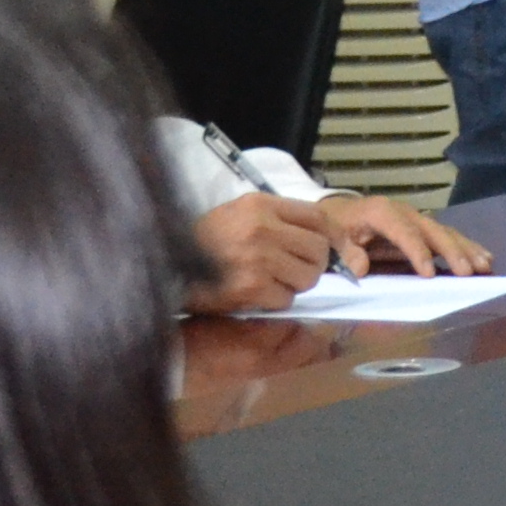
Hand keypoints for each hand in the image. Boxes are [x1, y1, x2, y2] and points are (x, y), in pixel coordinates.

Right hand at [182, 194, 335, 316]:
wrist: (165, 266)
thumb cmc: (206, 241)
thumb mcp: (241, 215)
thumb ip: (282, 222)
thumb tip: (334, 244)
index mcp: (261, 204)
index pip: (318, 217)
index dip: (335, 236)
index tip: (340, 249)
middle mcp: (262, 228)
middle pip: (319, 249)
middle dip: (314, 265)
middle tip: (296, 270)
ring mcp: (258, 258)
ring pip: (308, 277)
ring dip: (295, 284)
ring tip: (272, 281)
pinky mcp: (251, 288)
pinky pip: (286, 299)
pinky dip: (275, 301)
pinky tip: (255, 294)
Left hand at [319, 193, 487, 275]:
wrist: (339, 211)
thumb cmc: (337, 225)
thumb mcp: (333, 236)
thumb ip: (346, 251)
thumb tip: (361, 268)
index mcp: (382, 212)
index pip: (404, 232)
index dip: (418, 252)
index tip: (429, 274)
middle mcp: (406, 212)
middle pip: (433, 231)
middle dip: (452, 251)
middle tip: (468, 272)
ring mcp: (418, 219)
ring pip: (446, 232)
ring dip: (466, 249)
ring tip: (485, 266)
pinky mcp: (424, 228)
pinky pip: (448, 236)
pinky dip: (466, 247)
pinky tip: (484, 258)